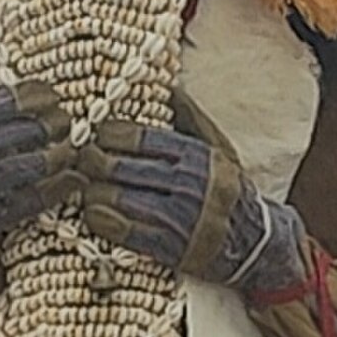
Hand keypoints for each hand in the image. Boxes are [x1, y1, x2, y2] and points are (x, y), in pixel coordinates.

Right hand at [0, 84, 73, 236]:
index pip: (12, 100)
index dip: (40, 95)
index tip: (54, 96)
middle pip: (30, 129)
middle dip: (57, 123)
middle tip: (68, 122)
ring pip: (37, 163)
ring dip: (63, 154)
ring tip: (72, 149)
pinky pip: (35, 199)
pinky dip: (60, 188)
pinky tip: (74, 180)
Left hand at [76, 122, 308, 295]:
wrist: (257, 243)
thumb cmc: (229, 191)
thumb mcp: (219, 150)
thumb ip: (191, 120)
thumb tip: (169, 87)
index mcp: (197, 156)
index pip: (142, 138)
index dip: (110, 134)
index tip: (95, 132)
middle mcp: (189, 185)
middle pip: (123, 167)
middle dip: (93, 161)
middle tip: (79, 158)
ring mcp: (179, 218)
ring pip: (119, 199)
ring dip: (92, 191)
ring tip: (83, 184)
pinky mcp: (171, 249)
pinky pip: (126, 232)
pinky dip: (101, 221)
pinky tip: (92, 212)